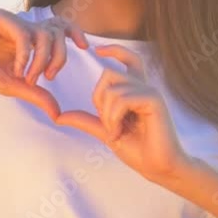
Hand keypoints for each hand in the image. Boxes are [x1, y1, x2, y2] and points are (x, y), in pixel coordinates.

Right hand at [0, 9, 88, 118]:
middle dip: (59, 56)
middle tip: (49, 76)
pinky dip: (25, 55)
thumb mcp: (12, 86)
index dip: (75, 32)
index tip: (85, 47)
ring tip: (29, 78)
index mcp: (28, 37)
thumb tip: (58, 114)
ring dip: (42, 59)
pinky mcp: (1, 18)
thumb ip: (36, 94)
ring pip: (44, 33)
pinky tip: (17, 70)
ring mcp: (13, 21)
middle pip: (57, 31)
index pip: (59, 27)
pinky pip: (24, 34)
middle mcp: (23, 26)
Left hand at [55, 44, 191, 183]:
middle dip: (99, 100)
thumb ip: (85, 120)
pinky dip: (115, 117)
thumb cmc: (138, 150)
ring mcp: (150, 92)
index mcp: (136, 90)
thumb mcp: (105, 132)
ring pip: (112, 89)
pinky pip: (123, 99)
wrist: (158, 167)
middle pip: (108, 74)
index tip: (97, 50)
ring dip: (108, 115)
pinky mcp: (154, 100)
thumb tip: (59, 116)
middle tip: (110, 124)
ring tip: (117, 132)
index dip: (114, 50)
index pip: (127, 58)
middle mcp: (144, 87)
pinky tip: (120, 132)